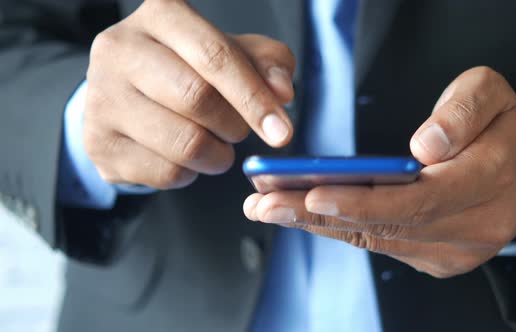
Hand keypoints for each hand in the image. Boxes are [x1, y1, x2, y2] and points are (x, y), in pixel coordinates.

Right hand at [84, 0, 294, 188]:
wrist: (125, 94)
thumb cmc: (186, 68)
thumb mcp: (231, 53)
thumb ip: (266, 63)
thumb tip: (281, 92)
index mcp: (160, 14)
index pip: (215, 56)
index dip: (254, 97)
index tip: (281, 131)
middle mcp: (119, 48)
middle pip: (197, 99)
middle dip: (234, 125)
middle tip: (238, 130)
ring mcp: (101, 97)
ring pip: (183, 143)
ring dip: (216, 155)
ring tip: (215, 144)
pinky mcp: (98, 143)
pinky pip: (165, 173)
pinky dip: (190, 173)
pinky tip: (184, 157)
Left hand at [244, 67, 515, 277]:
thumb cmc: (500, 133)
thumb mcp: (491, 96)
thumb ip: (461, 112)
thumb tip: (422, 147)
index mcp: (487, 181)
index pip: (418, 200)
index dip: (363, 201)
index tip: (313, 193)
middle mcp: (470, 227)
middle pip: (385, 226)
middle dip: (319, 216)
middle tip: (266, 204)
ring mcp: (450, 251)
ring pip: (375, 240)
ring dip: (318, 224)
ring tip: (269, 208)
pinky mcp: (433, 258)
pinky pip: (379, 245)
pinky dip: (338, 228)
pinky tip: (302, 215)